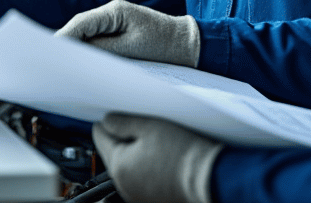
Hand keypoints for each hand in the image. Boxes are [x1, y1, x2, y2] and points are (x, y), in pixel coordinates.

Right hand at [55, 0, 199, 66]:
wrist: (192, 46)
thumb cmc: (167, 47)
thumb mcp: (132, 51)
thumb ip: (103, 51)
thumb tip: (77, 55)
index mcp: (114, 12)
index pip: (80, 24)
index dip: (62, 38)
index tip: (48, 53)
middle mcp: (112, 14)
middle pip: (80, 29)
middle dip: (66, 45)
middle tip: (50, 65)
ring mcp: (115, 23)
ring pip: (87, 36)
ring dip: (77, 51)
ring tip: (63, 69)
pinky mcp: (120, 35)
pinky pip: (98, 42)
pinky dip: (90, 53)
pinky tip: (85, 67)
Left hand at [93, 113, 221, 202]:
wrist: (210, 177)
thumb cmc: (183, 153)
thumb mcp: (149, 127)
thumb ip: (122, 122)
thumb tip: (107, 121)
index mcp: (118, 166)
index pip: (100, 138)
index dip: (106, 123)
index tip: (111, 115)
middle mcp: (124, 185)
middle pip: (114, 153)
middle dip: (122, 138)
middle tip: (138, 124)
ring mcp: (138, 195)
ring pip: (129, 167)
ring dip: (136, 154)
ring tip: (155, 141)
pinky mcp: (153, 199)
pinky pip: (142, 179)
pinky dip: (147, 168)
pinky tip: (161, 158)